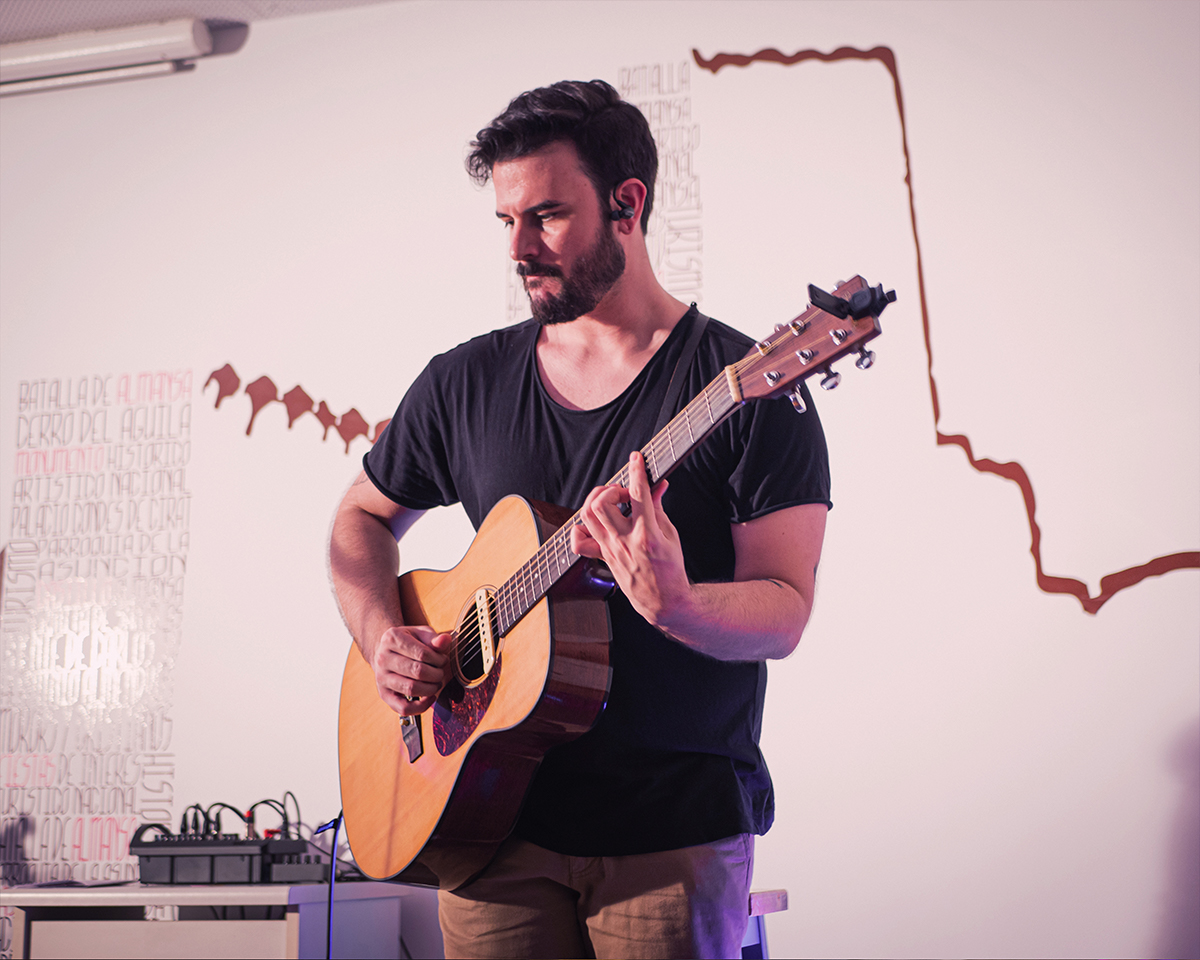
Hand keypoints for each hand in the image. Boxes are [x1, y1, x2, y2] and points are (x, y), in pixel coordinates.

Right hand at [369, 625, 453, 715]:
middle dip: (436, 674)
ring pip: (411, 689)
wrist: (388, 652)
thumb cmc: (409, 642)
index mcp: (392, 638)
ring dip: (431, 688)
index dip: (438, 659)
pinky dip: (421, 706)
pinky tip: (430, 697)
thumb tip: (445, 640)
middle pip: (417, 671)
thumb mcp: (421, 634)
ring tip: (436, 682)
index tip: (443, 660)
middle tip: (440, 672)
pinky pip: (404, 708)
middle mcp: (383, 658)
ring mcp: (381, 678)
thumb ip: (434, 638)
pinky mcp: (384, 694)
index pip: (422, 654)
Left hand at [570, 450, 691, 630]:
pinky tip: (596, 523)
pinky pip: (579, 542)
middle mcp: (624, 542)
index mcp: (647, 536)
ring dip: (596, 500)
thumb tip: (656, 484)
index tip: (636, 458)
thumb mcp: (671, 534)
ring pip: (587, 516)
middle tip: (623, 492)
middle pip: (601, 504)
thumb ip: (658, 507)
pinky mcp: (602, 557)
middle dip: (610, 489)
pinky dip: (581, 527)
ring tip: (611, 501)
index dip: (637, 470)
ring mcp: (610, 550)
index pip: (638, 494)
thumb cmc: (670, 569)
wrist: (662, 601)